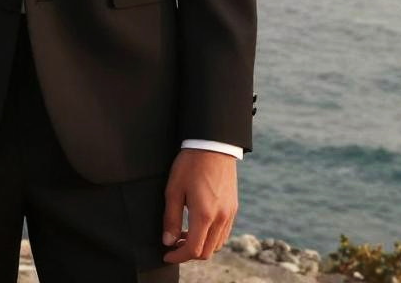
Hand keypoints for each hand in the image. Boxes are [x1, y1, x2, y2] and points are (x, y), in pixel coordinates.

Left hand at [161, 148, 237, 263]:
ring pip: (217, 244)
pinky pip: (224, 233)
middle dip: (188, 253)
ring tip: (184, 234)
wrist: (213, 145)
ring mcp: (229, 214)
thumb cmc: (190, 164)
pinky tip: (198, 225)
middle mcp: (220, 218)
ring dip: (200, 245)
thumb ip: (170, 218)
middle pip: (206, 252)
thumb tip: (168, 241)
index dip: (178, 256)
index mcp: (204, 215)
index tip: (166, 254)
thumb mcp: (174, 189)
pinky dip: (211, 237)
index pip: (193, 249)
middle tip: (174, 245)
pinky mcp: (233, 208)